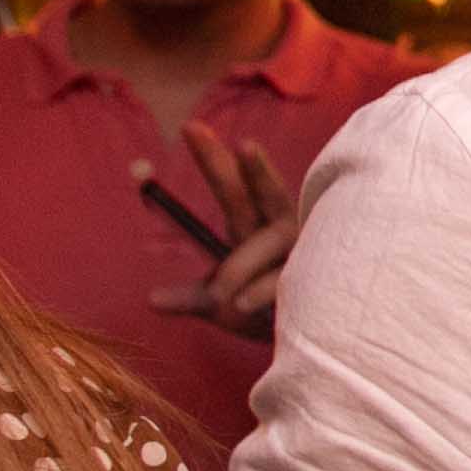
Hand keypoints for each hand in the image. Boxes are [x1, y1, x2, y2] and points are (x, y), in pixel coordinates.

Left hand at [145, 125, 302, 339]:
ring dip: (242, 264)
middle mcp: (282, 232)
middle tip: (228, 140)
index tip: (191, 127)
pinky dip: (261, 291)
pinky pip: (284, 278)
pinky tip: (243, 304)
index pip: (233, 190)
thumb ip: (193, 298)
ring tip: (222, 294)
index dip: (215, 160)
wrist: (308, 343)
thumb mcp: (223, 305)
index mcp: (256, 230)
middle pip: (264, 192)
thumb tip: (150, 300)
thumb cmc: (266, 315)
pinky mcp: (319, 277)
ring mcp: (305, 252)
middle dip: (244, 167)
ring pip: (272, 239)